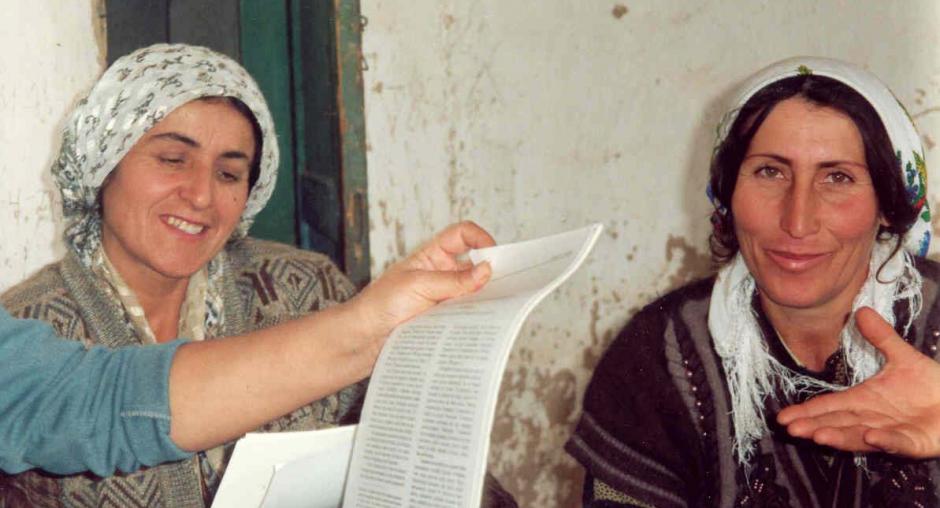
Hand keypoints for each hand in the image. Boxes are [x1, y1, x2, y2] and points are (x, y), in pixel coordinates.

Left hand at [348, 221, 493, 350]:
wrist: (361, 339)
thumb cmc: (379, 305)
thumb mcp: (418, 286)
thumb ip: (453, 281)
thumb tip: (486, 270)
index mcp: (432, 255)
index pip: (462, 235)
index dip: (480, 238)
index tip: (493, 253)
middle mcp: (440, 274)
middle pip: (474, 264)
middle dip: (490, 271)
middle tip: (508, 283)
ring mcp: (443, 297)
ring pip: (473, 293)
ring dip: (484, 298)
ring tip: (498, 307)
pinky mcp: (443, 320)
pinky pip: (466, 316)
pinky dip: (476, 319)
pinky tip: (483, 325)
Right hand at [776, 307, 939, 457]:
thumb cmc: (932, 386)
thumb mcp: (903, 357)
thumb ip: (881, 337)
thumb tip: (861, 310)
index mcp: (864, 400)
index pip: (830, 406)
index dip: (807, 411)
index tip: (784, 416)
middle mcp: (871, 419)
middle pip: (837, 424)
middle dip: (814, 427)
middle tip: (792, 428)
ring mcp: (891, 433)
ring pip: (859, 437)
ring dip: (839, 437)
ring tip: (817, 435)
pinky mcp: (914, 444)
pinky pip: (897, 443)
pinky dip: (884, 441)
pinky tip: (870, 436)